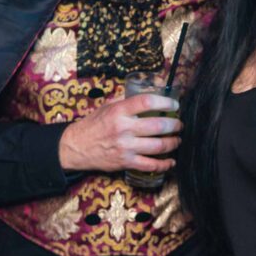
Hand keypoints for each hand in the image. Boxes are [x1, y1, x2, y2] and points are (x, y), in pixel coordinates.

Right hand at [58, 93, 181, 173]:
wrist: (76, 147)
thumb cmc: (93, 125)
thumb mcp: (107, 107)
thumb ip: (126, 100)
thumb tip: (148, 91)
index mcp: (119, 111)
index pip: (147, 102)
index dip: (166, 103)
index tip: (175, 105)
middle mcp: (123, 128)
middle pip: (158, 125)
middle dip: (174, 125)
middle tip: (179, 124)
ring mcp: (126, 147)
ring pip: (158, 146)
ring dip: (173, 143)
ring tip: (177, 140)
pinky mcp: (126, 162)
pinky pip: (150, 165)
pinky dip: (164, 164)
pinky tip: (171, 161)